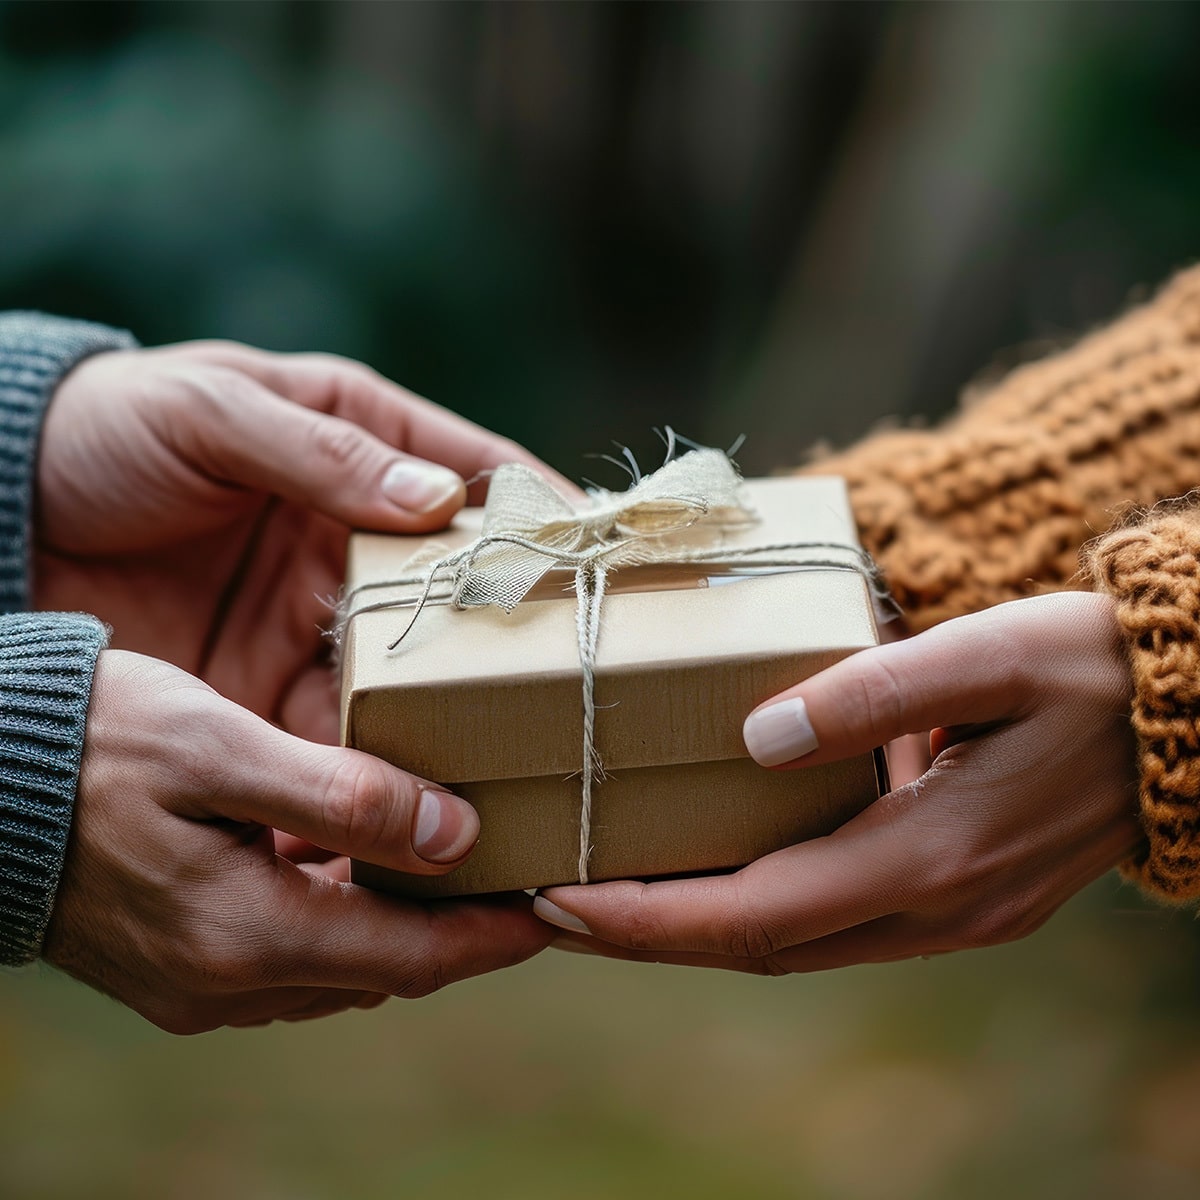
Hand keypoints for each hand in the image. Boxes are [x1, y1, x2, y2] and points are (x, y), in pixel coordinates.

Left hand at [33, 340, 569, 742]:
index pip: (477, 476)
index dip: (545, 511)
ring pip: (414, 674)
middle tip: (583, 678)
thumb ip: (320, 455)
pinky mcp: (267, 688)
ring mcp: (316, 622)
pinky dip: (373, 766)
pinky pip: (336, 733)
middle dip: (520, 635)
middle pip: (463, 592)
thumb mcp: (209, 412)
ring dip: (457, 716)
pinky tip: (413, 798)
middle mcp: (355, 541)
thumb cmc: (105, 428)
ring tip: (518, 757)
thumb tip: (440, 501)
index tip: (609, 554)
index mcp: (357, 447)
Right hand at [43, 651, 552, 1032]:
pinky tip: (358, 865)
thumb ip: (343, 797)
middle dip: (457, 930)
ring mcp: (197, 984)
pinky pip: (290, 954)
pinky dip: (341, 917)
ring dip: (400, 924)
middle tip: (517, 877)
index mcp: (247, 935)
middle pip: (383, 968)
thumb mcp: (224, 748)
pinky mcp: (176, 965)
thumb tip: (455, 836)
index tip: (555, 908)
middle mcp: (226, 982)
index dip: (493, 938)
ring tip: (455, 867)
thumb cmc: (97, 743)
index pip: (411, 957)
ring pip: (339, 965)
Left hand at [533, 592, 1141, 971]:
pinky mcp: (963, 899)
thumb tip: (755, 733)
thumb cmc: (1086, 668)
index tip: (561, 899)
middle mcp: (936, 906)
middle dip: (650, 935)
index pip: (756, 913)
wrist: (1187, 712)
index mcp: (932, 853)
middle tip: (554, 904)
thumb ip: (873, 692)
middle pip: (761, 947)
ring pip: (796, 946)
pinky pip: (835, 925)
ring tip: (614, 895)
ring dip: (700, 931)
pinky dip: (761, 912)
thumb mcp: (988, 653)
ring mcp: (954, 915)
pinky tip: (720, 874)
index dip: (650, 918)